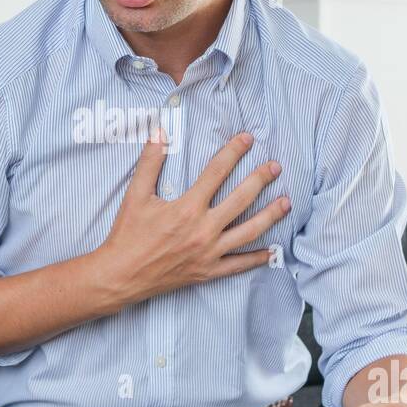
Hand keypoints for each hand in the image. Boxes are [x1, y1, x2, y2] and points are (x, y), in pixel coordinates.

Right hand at [95, 126, 290, 307]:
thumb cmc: (127, 234)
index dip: (234, 152)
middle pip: (241, 199)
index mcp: (187, 208)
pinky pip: (239, 265)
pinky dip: (257, 258)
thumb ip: (150, 161)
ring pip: (248, 232)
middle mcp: (203, 229)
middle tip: (275, 167)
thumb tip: (160, 131)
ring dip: (270, 215)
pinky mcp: (208, 272)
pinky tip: (272, 251)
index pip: (217, 172)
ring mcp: (209, 253)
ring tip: (286, 202)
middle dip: (260, 179)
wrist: (120, 276)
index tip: (248, 139)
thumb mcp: (135, 194)